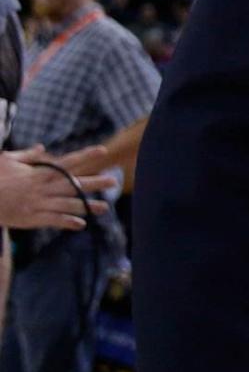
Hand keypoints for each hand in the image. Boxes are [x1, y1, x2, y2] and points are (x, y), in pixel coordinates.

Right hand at [0, 148, 114, 230]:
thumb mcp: (7, 161)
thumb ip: (28, 155)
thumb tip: (43, 148)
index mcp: (38, 173)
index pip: (67, 162)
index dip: (85, 156)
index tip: (103, 151)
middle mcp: (42, 188)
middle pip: (73, 184)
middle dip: (94, 183)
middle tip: (114, 181)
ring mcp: (38, 204)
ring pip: (67, 204)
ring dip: (87, 206)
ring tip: (106, 207)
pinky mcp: (31, 218)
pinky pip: (53, 220)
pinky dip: (67, 222)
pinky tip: (81, 224)